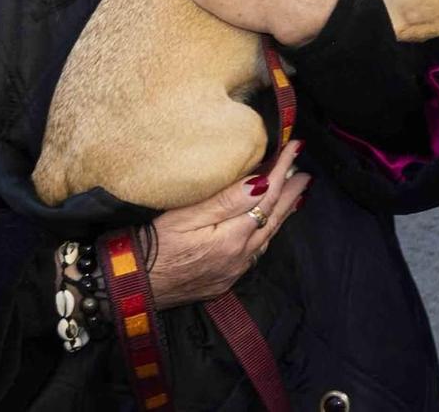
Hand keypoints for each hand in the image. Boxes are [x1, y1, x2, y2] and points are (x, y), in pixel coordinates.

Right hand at [145, 140, 311, 305]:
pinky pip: (256, 252)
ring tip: (294, 195)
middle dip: (291, 193)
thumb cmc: (153, 247)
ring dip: (282, 213)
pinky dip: (267, 232)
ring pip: (268, 236)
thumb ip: (227, 201)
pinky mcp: (225, 279)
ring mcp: (235, 271)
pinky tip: (268, 226)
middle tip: (305, 173)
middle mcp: (241, 256)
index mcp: (233, 237)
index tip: (295, 148)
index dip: (282, 170)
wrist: (134, 289)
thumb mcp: (186, 217)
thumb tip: (262, 183)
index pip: (267, 196)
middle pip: (274, 218)